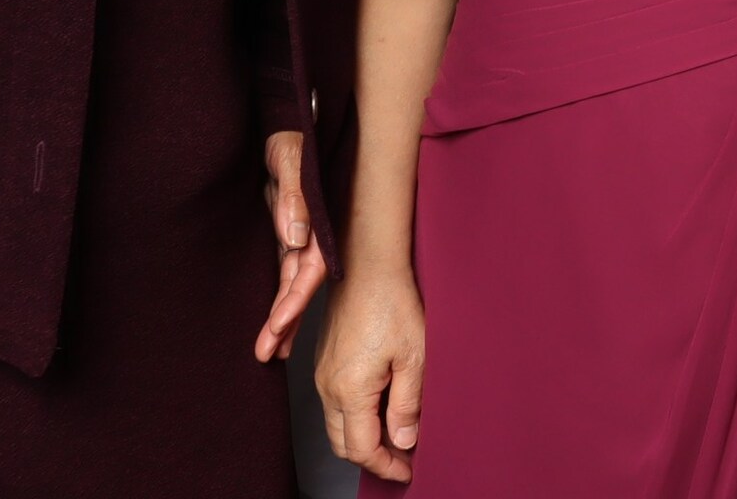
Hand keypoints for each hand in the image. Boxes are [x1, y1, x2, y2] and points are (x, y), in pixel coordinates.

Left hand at [254, 131, 326, 362]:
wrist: (284, 124)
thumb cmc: (291, 136)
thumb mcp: (290, 158)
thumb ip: (292, 194)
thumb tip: (295, 236)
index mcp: (317, 219)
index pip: (309, 267)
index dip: (296, 297)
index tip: (279, 324)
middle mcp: (310, 233)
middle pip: (300, 285)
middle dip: (287, 321)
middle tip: (268, 354)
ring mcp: (298, 235)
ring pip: (291, 284)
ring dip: (285, 317)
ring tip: (270, 353)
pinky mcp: (285, 234)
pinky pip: (283, 273)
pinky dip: (280, 298)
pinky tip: (276, 325)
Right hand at [317, 265, 427, 482]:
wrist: (368, 266)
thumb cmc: (394, 304)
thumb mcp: (414, 358)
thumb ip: (407, 405)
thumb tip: (403, 442)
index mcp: (350, 390)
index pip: (361, 449)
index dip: (385, 466)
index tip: (407, 471)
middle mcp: (328, 387)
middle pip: (343, 443)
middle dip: (372, 457)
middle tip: (403, 459)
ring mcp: (322, 374)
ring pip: (337, 425)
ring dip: (363, 437)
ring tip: (397, 434)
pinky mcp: (324, 362)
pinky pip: (335, 404)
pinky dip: (355, 417)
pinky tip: (382, 408)